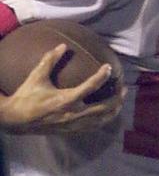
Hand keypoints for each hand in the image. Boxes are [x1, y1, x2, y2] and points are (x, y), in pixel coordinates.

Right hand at [0, 44, 124, 133]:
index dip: (102, 76)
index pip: (91, 86)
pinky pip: (95, 126)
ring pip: (103, 119)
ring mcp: (75, 124)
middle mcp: (74, 113)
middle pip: (105, 107)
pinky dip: (105, 119)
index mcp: (66, 100)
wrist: (16, 120)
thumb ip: (49, 60)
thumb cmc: (26, 97)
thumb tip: (62, 45)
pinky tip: (109, 113)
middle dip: (117, 97)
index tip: (109, 67)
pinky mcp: (73, 130)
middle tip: (123, 87)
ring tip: (121, 100)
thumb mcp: (36, 77)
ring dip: (114, 110)